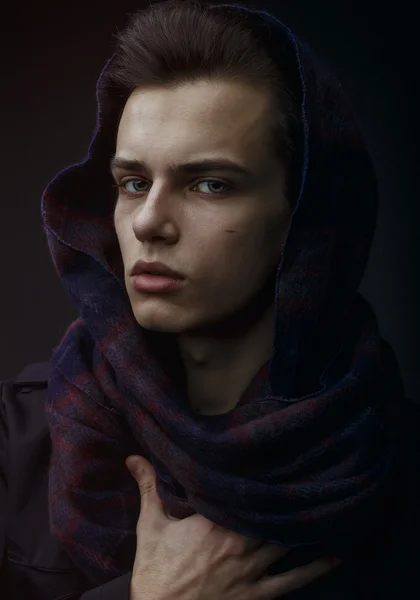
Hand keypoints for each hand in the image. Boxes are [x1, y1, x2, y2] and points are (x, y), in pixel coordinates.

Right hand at [126, 455, 340, 599]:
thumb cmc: (156, 571)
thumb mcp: (150, 525)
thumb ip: (148, 487)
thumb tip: (133, 457)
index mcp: (215, 520)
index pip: (243, 491)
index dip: (261, 475)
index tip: (279, 457)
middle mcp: (239, 540)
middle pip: (270, 512)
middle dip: (286, 495)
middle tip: (308, 473)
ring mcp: (251, 568)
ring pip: (285, 539)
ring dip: (303, 525)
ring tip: (323, 506)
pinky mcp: (257, 593)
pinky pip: (292, 580)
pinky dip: (313, 569)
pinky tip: (333, 558)